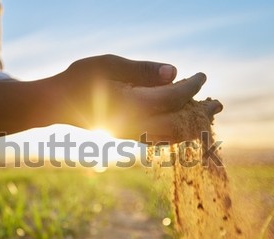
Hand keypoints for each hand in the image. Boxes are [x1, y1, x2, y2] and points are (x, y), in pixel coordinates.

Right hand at [59, 54, 222, 142]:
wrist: (56, 104)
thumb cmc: (79, 80)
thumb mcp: (108, 65)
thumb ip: (141, 69)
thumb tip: (174, 72)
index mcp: (131, 105)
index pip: (173, 97)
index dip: (191, 86)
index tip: (201, 76)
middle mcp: (134, 125)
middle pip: (179, 126)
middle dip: (200, 114)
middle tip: (218, 104)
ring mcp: (130, 135)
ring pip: (170, 137)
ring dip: (191, 127)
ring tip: (207, 117)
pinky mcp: (126, 137)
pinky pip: (158, 139)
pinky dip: (175, 133)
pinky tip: (182, 125)